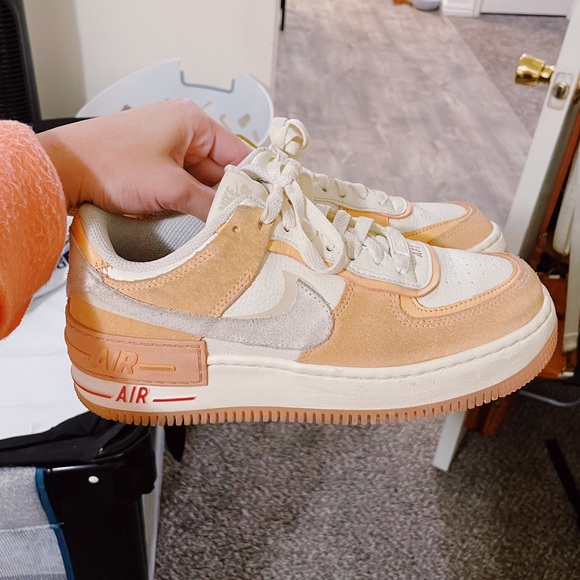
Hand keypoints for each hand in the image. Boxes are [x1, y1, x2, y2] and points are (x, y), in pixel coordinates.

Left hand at [37, 99, 250, 219]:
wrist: (61, 172)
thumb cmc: (109, 164)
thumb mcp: (170, 187)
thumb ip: (209, 203)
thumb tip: (239, 218)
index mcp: (193, 122)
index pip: (238, 153)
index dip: (252, 182)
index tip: (263, 209)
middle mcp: (183, 132)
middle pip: (221, 170)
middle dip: (228, 197)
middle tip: (243, 225)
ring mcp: (166, 150)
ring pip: (202, 182)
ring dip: (208, 204)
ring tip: (223, 227)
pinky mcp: (153, 168)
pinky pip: (183, 188)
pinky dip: (190, 204)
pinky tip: (198, 222)